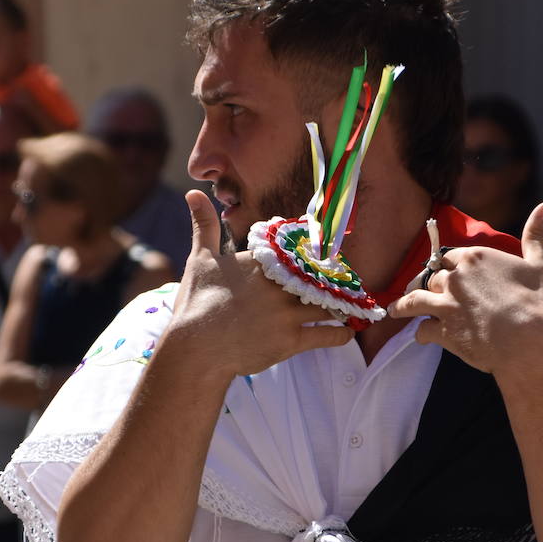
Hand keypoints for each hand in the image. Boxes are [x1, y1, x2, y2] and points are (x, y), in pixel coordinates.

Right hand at [165, 190, 351, 378]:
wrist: (194, 349)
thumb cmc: (196, 303)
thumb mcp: (200, 260)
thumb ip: (204, 225)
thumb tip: (192, 192)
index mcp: (261, 262)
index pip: (298, 250)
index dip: (313, 253)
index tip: (324, 254)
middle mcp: (278, 285)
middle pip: (318, 277)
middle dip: (332, 278)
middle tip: (345, 280)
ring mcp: (286, 314)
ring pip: (327, 304)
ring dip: (341, 304)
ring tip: (350, 304)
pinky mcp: (290, 341)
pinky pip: (327, 335)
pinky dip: (341, 333)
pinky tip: (347, 330)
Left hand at [387, 201, 542, 374]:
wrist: (530, 343)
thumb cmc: (537, 304)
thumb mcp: (539, 265)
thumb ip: (536, 235)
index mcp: (474, 258)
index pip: (448, 257)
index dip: (446, 265)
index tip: (444, 271)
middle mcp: (455, 278)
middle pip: (431, 278)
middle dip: (426, 284)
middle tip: (421, 290)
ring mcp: (445, 305)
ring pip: (414, 300)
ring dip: (404, 305)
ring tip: (396, 310)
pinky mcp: (443, 331)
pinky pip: (423, 330)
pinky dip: (421, 334)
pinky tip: (423, 337)